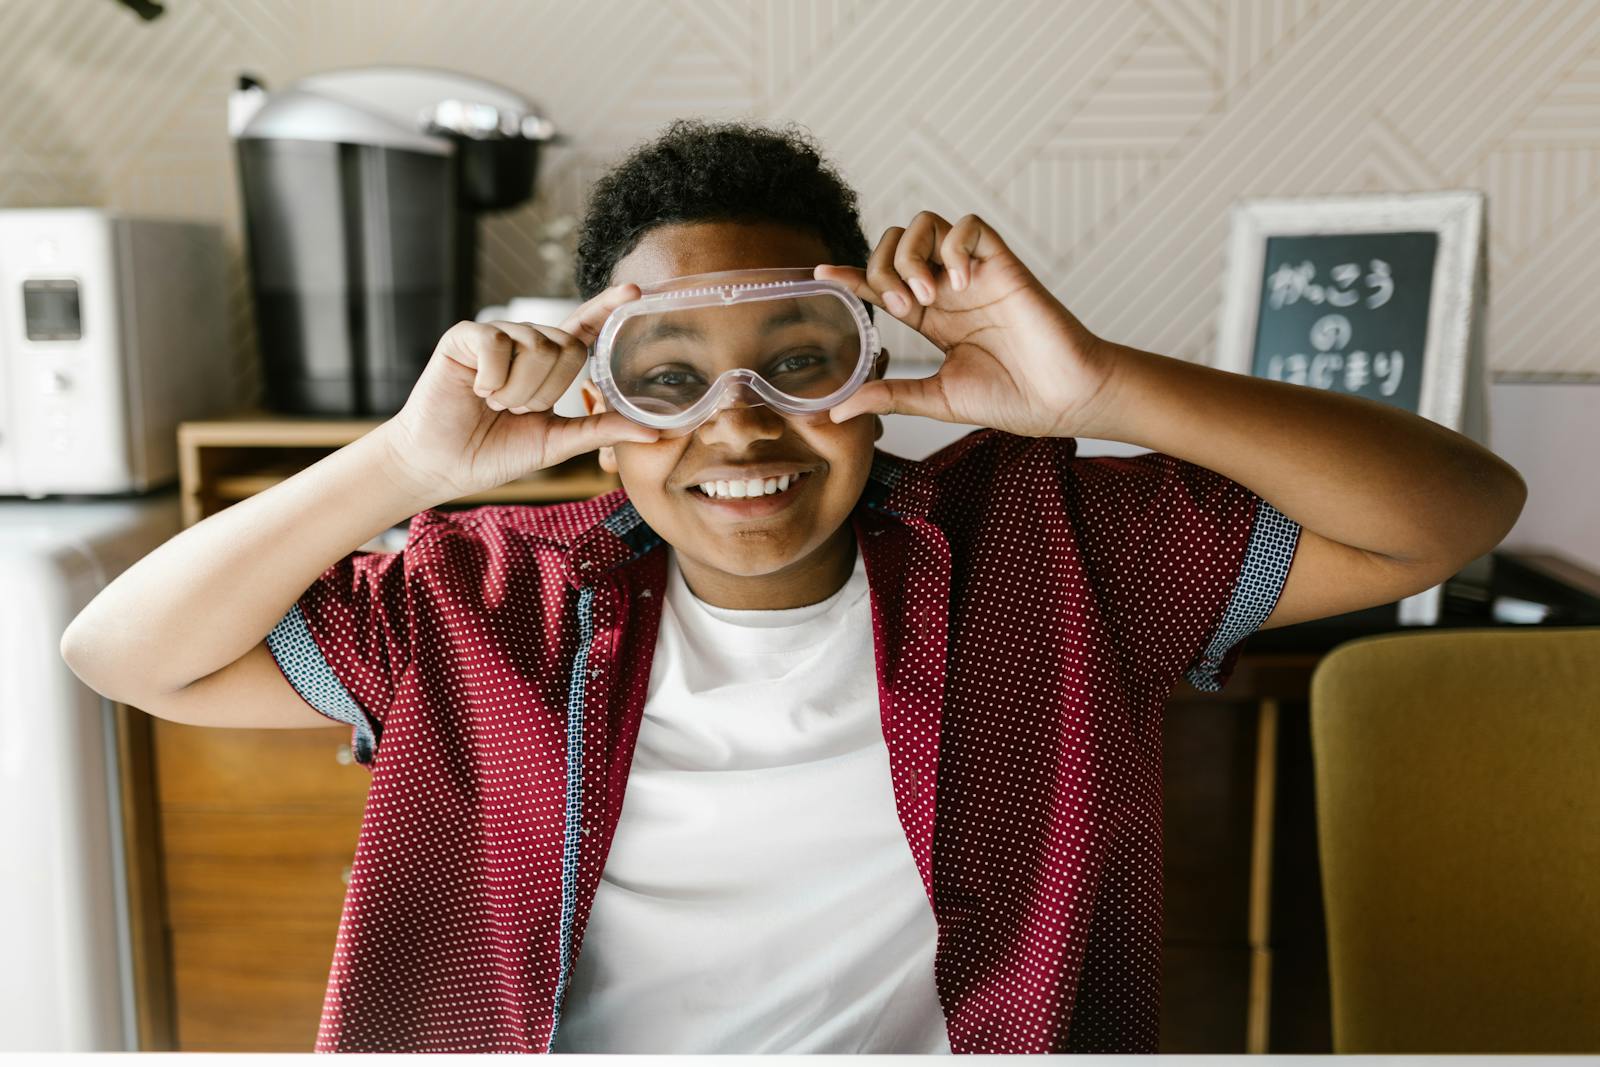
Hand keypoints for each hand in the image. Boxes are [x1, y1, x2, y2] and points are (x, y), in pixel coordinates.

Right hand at [377, 284, 658, 501]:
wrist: (444, 465)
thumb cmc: (495, 453)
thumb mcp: (557, 442)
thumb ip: (602, 431)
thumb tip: (656, 433)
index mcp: (549, 364)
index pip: (585, 328)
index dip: (608, 307)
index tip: (636, 292)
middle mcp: (525, 343)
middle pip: (567, 345)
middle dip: (547, 390)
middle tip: (515, 410)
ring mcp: (496, 336)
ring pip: (535, 346)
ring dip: (518, 390)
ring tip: (493, 403)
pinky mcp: (466, 336)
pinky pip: (498, 342)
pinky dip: (494, 377)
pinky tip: (477, 391)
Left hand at [816, 212, 1118, 438]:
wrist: (1064, 399)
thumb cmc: (1013, 399)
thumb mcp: (937, 399)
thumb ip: (891, 396)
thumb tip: (838, 410)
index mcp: (933, 318)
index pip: (881, 283)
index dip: (851, 275)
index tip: (823, 274)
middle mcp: (950, 290)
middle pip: (895, 244)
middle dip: (883, 268)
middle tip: (901, 309)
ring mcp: (976, 274)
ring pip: (926, 225)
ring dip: (912, 256)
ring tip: (926, 297)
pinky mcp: (1004, 264)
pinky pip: (969, 226)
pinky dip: (955, 246)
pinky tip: (961, 282)